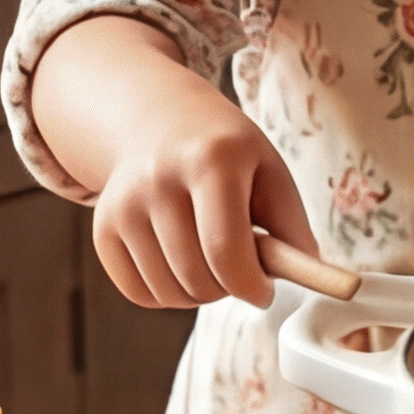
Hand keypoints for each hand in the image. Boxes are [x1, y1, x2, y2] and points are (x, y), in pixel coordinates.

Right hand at [32, 17, 321, 311]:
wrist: (159, 119)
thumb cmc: (227, 151)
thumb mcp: (269, 169)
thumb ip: (293, 225)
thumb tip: (311, 275)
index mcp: (212, 160)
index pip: (226, 251)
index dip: (251, 286)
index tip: (264, 292)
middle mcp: (159, 180)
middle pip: (197, 277)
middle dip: (229, 290)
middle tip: (241, 271)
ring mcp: (123, 204)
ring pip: (168, 293)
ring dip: (199, 294)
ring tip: (212, 261)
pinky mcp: (102, 227)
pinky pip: (139, 293)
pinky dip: (166, 294)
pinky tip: (181, 262)